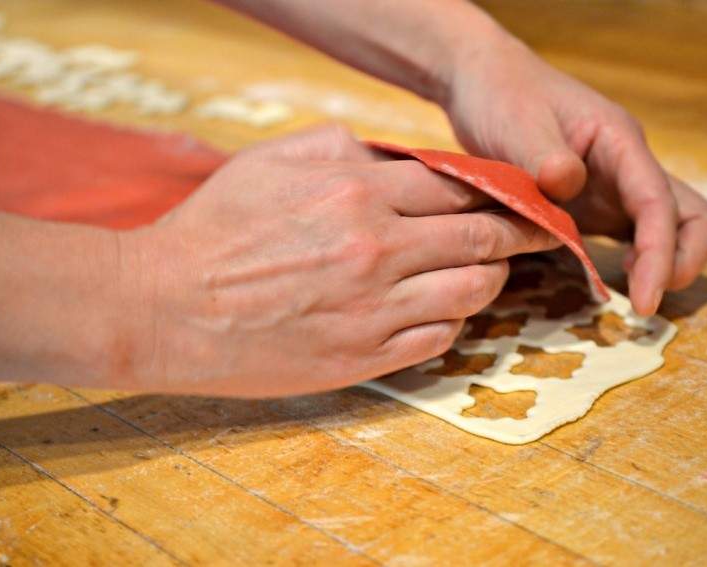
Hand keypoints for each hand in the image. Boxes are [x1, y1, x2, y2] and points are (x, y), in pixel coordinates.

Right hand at [121, 126, 560, 396]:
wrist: (164, 306)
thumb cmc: (213, 229)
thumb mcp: (272, 160)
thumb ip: (344, 147)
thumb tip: (396, 154)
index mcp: (357, 194)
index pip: (460, 186)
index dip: (501, 188)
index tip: (519, 193)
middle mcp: (376, 251)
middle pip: (482, 237)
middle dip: (524, 232)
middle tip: (542, 232)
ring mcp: (373, 311)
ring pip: (472, 292)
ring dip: (492, 278)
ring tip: (493, 271)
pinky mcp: (362, 358)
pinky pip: (438, 340)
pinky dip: (454, 322)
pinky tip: (445, 311)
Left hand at [443, 36, 706, 314]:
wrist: (485, 84)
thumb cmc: (502, 97)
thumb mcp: (516, 124)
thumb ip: (543, 156)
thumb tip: (569, 186)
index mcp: (619, 141)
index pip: (658, 203)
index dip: (660, 254)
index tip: (646, 300)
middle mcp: (628, 166)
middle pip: (690, 216)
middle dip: (680, 261)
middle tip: (642, 301)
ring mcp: (614, 186)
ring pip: (667, 228)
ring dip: (660, 264)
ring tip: (625, 294)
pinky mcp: (594, 204)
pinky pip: (630, 236)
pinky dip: (629, 263)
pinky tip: (600, 281)